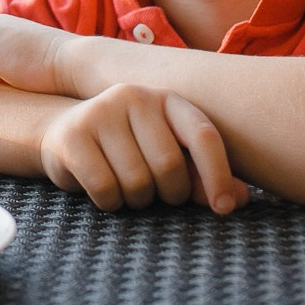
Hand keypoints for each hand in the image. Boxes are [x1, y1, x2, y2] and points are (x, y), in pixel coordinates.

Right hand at [42, 86, 246, 214]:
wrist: (63, 133)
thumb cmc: (127, 151)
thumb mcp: (165, 157)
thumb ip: (200, 175)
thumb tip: (241, 199)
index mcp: (166, 99)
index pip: (203, 134)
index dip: (219, 175)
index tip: (224, 207)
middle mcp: (133, 97)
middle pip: (169, 166)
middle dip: (167, 194)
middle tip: (155, 192)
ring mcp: (100, 112)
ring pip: (137, 183)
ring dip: (135, 200)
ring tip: (125, 187)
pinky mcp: (72, 136)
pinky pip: (105, 189)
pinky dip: (109, 202)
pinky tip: (102, 190)